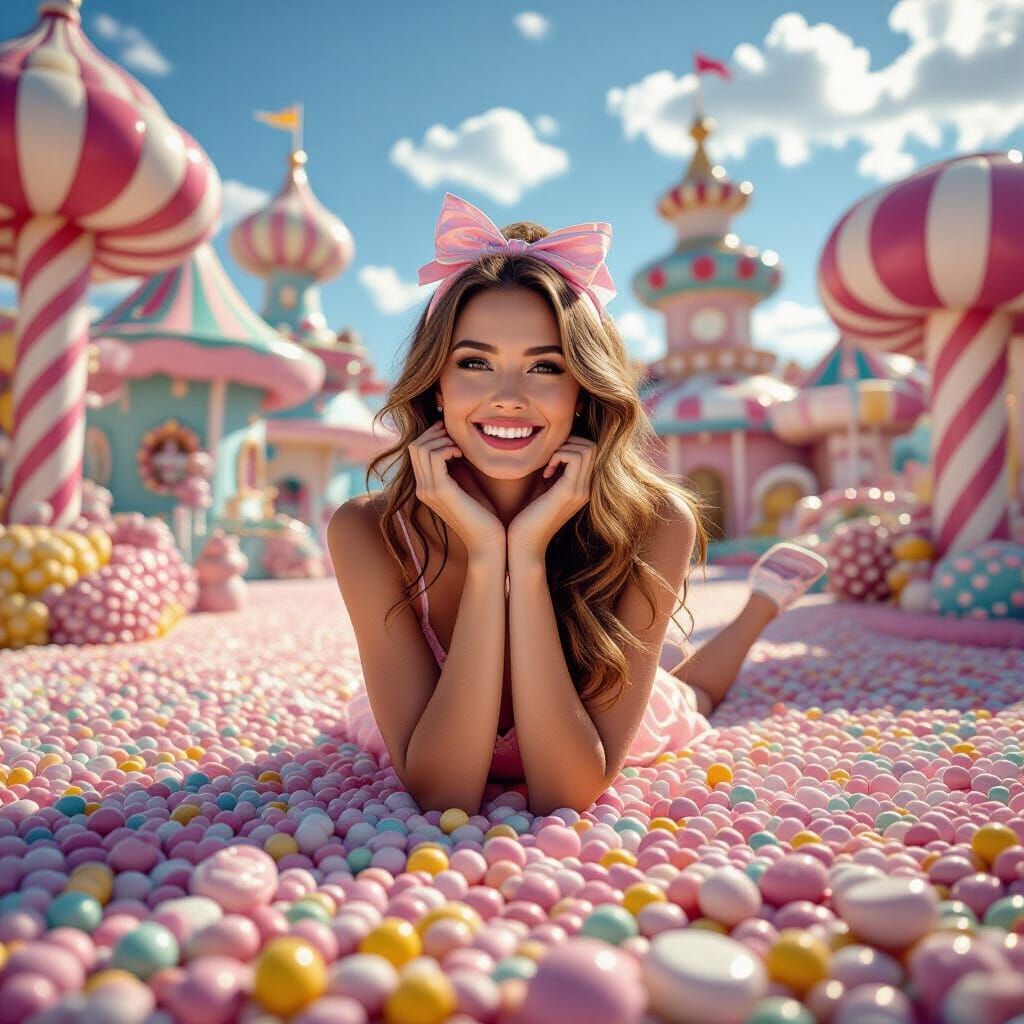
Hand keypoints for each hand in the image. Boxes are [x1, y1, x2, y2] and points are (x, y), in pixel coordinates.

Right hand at [408, 421, 505, 557]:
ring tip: (461, 446)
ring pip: (422, 448)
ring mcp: (428, 490)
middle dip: (436, 433)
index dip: (434, 436)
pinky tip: (462, 453)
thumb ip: (457, 466)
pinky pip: (434, 456)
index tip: (454, 435)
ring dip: (443, 439)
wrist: (488, 541)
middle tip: (457, 435)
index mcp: (426, 487)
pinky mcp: (440, 491)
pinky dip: (448, 447)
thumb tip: (458, 441)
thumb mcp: (467, 484)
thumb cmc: (484, 514)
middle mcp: (422, 488)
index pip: (417, 450)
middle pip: (416, 445)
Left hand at [507, 434, 595, 558]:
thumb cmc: (526, 518)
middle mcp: (586, 489)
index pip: (589, 452)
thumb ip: (550, 470)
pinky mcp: (570, 492)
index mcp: (581, 488)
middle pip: (591, 446)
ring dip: (563, 449)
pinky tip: (545, 473)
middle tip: (549, 458)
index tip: (549, 461)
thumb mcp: (541, 488)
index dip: (569, 446)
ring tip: (547, 466)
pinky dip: (558, 456)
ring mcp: (580, 491)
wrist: (524, 545)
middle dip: (568, 443)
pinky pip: (574, 457)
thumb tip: (547, 448)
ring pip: (586, 449)